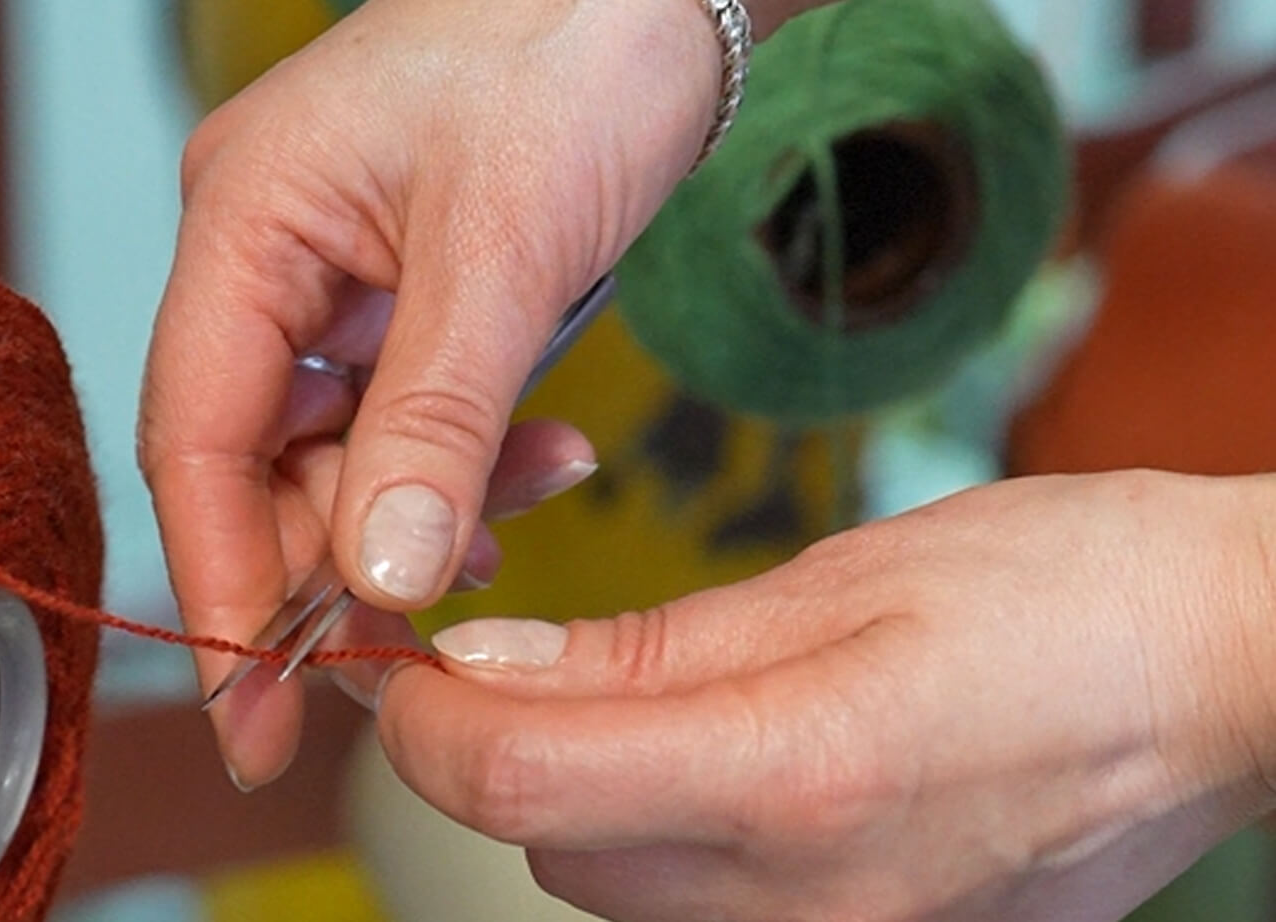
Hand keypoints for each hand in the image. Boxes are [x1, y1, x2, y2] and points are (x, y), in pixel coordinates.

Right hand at [138, 0, 722, 786]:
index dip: (223, 581)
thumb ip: (437, 419)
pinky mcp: (408, 296)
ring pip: (347, 451)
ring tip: (535, 498)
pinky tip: (540, 467)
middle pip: (266, 462)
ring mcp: (338, 279)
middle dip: (348, 555)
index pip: (197, 437)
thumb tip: (378, 574)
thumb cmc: (569, 52)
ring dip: (432, 506)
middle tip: (421, 639)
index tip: (251, 707)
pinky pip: (410, 416)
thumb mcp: (504, 248)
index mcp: (248, 222)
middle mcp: (271, 259)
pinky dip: (470, 462)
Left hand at [370, 471, 1275, 921]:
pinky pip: (706, 910)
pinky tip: (723, 750)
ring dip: (586, 794)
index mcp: (798, 775)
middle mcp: (809, 902)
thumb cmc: (1065, 590)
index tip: (417, 660)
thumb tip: (503, 666)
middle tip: (521, 653)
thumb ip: (658, 641)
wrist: (1224, 676)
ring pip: (620, 891)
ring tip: (642, 687)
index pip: (517, 784)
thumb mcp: (849, 574)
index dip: (429, 722)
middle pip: (553, 853)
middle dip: (504, 754)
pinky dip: (670, 831)